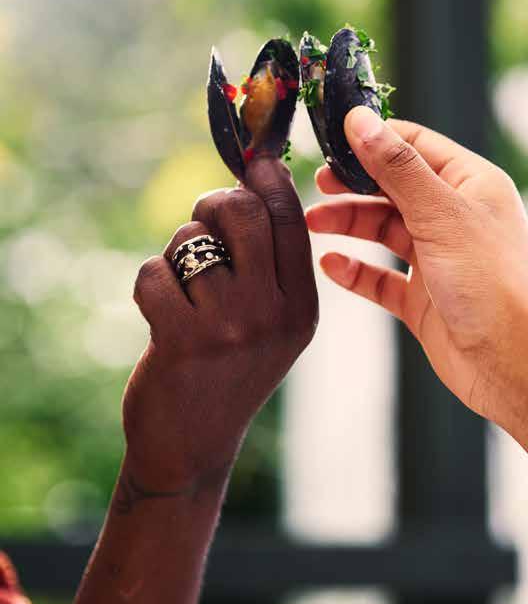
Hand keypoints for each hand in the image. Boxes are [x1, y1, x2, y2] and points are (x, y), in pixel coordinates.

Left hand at [123, 156, 317, 490]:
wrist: (192, 446)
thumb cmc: (226, 371)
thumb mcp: (269, 323)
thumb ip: (269, 262)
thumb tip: (253, 177)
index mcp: (303, 308)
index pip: (289, 220)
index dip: (265, 178)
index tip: (251, 157)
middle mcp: (274, 315)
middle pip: (242, 213)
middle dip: (211, 204)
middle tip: (200, 221)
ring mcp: (231, 328)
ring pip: (192, 242)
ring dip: (175, 255)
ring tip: (181, 290)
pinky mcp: (184, 340)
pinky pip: (153, 273)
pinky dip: (148, 284)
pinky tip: (159, 314)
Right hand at [305, 108, 527, 422]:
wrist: (514, 362)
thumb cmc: (491, 282)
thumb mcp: (441, 214)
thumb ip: (397, 167)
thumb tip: (360, 120)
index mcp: (471, 185)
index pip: (416, 146)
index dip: (375, 140)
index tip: (332, 139)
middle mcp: (456, 218)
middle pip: (394, 188)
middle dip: (354, 184)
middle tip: (317, 184)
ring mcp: (439, 260)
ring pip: (383, 231)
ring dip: (348, 224)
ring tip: (312, 223)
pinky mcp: (423, 300)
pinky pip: (381, 278)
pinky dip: (355, 270)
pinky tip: (330, 264)